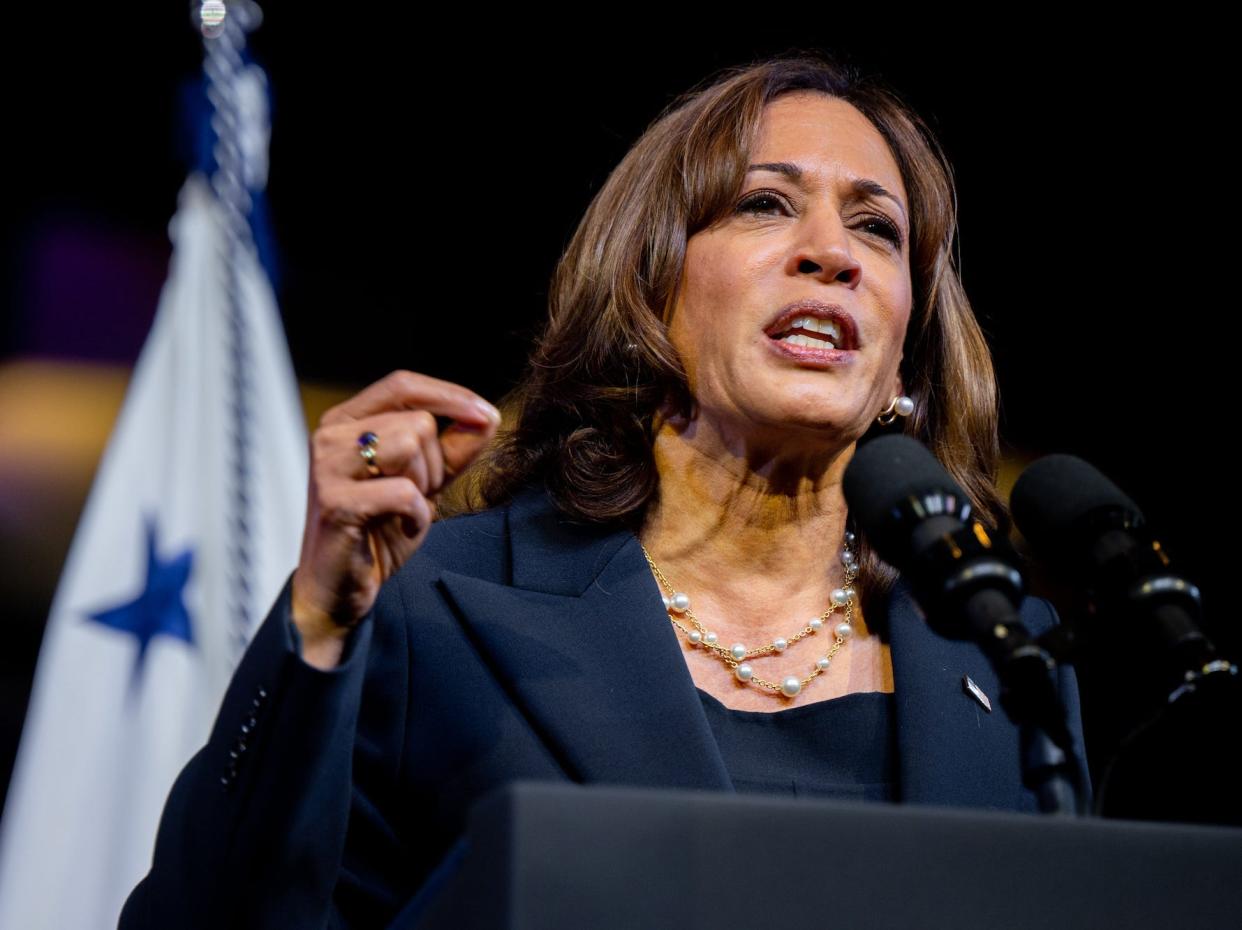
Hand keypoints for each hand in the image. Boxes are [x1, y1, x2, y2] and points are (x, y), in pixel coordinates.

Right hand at [290, 370, 501, 665]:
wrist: (341, 589)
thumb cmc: (380, 530)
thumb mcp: (426, 482)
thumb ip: (455, 448)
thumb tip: (487, 416)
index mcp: (348, 420)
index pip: (403, 384)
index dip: (449, 395)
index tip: (486, 415)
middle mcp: (331, 435)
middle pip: (417, 422)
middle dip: (435, 464)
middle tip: (415, 496)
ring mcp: (328, 466)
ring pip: (409, 445)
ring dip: (424, 486)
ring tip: (404, 509)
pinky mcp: (336, 502)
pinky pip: (404, 491)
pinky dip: (417, 515)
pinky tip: (402, 528)